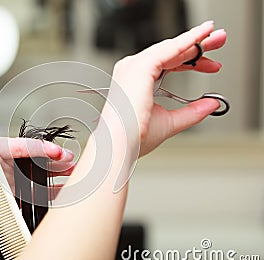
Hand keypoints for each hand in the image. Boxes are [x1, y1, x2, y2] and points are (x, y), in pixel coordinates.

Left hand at [0, 125, 73, 253]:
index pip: (21, 146)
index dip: (41, 148)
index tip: (56, 152)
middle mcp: (2, 165)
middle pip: (34, 158)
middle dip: (54, 158)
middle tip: (71, 159)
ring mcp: (9, 182)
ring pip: (38, 173)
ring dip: (56, 171)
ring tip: (74, 171)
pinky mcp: (11, 198)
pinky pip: (34, 192)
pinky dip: (50, 191)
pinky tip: (63, 190)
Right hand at [111, 21, 226, 155]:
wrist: (119, 145)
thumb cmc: (132, 137)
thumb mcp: (170, 122)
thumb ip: (191, 112)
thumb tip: (212, 104)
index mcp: (136, 82)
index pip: (167, 65)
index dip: (191, 63)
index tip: (210, 65)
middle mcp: (132, 70)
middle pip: (171, 52)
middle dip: (197, 46)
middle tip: (219, 40)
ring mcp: (135, 66)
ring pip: (171, 48)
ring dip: (196, 40)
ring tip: (217, 37)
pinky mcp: (141, 67)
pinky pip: (169, 50)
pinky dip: (187, 41)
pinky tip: (202, 36)